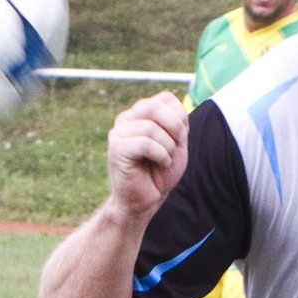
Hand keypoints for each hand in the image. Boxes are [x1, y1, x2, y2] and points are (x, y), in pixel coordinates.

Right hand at [107, 93, 188, 219]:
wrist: (146, 200)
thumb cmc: (160, 172)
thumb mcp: (176, 142)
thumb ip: (176, 120)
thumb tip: (173, 98)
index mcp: (140, 113)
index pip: (166, 98)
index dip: (180, 117)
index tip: (179, 138)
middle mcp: (126, 118)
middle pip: (156, 106)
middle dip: (175, 128)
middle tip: (175, 147)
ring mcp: (118, 132)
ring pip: (151, 128)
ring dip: (168, 147)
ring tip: (164, 160)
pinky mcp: (117, 149)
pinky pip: (145, 143)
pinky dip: (161, 155)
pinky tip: (160, 164)